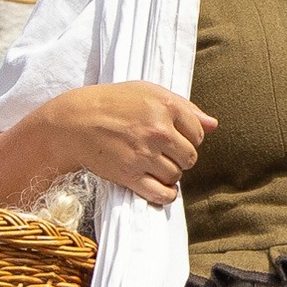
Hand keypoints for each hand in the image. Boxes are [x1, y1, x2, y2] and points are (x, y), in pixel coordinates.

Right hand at [0, 83, 211, 210]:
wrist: (74, 122)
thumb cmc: (111, 102)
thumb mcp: (147, 92)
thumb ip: (184, 106)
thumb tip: (213, 125)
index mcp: (165, 106)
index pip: (198, 133)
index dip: (187, 137)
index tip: (171, 137)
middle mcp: (158, 130)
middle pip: (190, 157)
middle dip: (178, 157)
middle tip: (161, 153)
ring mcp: (144, 154)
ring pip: (176, 176)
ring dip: (169, 175)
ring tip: (152, 165)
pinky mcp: (130, 175)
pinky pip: (162, 194)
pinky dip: (165, 194)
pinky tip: (158, 187)